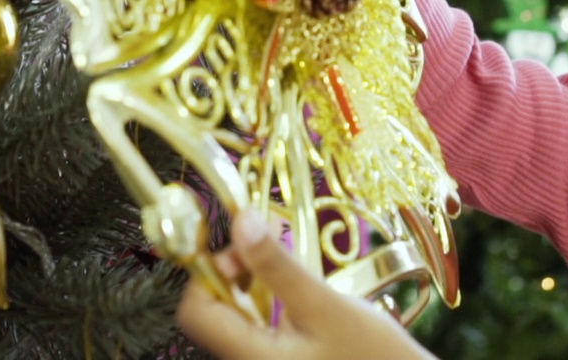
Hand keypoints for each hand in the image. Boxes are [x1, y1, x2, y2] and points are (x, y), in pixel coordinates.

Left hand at [176, 210, 436, 359]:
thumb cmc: (371, 355)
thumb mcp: (325, 306)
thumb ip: (278, 267)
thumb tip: (240, 221)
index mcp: (251, 355)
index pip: (196, 311)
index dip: (209, 271)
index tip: (243, 243)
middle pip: (215, 312)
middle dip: (235, 269)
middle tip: (267, 239)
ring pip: (239, 317)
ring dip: (253, 281)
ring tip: (283, 254)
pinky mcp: (285, 359)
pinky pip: (261, 327)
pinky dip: (270, 299)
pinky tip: (295, 286)